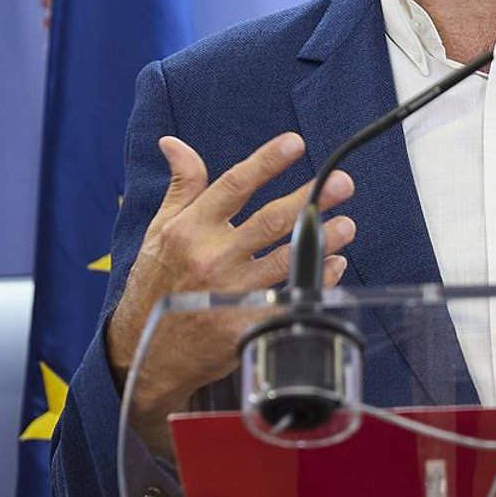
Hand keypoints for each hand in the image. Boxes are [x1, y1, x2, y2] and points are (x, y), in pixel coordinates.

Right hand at [107, 131, 355, 424]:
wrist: (148, 352)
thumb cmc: (157, 285)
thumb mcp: (160, 231)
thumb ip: (182, 187)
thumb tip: (175, 144)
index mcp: (191, 230)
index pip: (234, 186)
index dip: (267, 162)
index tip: (294, 143)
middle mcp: (213, 258)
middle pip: (270, 221)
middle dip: (310, 199)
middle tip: (342, 183)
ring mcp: (232, 293)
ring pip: (286, 260)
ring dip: (322, 241)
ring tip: (347, 225)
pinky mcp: (246, 323)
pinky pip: (290, 297)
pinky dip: (316, 281)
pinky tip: (334, 265)